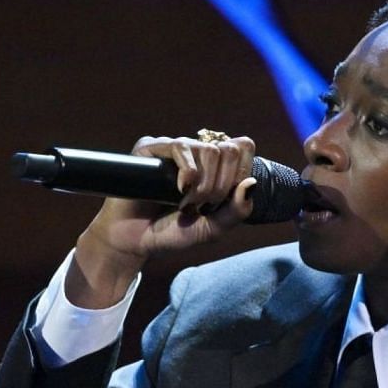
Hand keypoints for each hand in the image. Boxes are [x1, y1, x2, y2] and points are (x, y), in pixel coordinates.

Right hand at [68, 132, 257, 308]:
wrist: (135, 240)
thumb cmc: (172, 232)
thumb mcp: (213, 228)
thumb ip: (237, 210)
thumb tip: (251, 183)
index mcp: (217, 165)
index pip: (244, 148)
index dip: (238, 176)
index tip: (220, 203)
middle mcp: (197, 152)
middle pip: (230, 150)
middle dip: (220, 186)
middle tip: (201, 206)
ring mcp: (176, 148)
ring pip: (210, 150)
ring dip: (203, 185)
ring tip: (185, 203)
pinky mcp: (152, 147)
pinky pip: (182, 146)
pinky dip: (187, 172)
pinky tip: (179, 189)